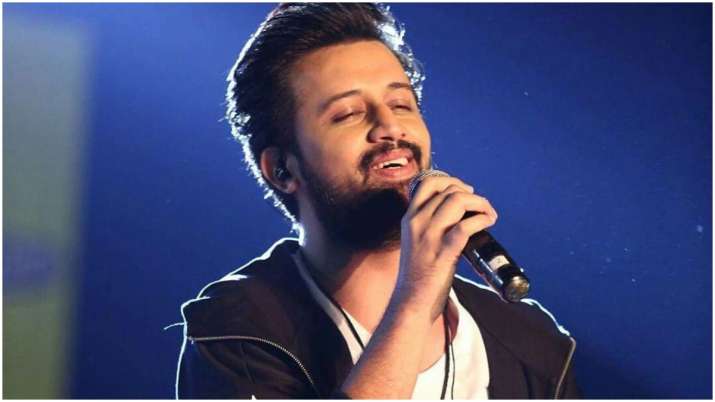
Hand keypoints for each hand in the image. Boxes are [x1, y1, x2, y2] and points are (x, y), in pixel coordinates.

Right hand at [393, 175, 497, 319]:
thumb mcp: (417, 242)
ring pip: (458, 201)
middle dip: (472, 194)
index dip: (452, 181)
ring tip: (490, 215)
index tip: (466, 191)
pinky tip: (488, 223)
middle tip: (484, 207)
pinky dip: (482, 220)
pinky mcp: (443, 251)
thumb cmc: (418, 275)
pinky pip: (466, 225)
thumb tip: (458, 216)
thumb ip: (429, 227)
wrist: (411, 302)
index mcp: (409, 218)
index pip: (428, 182)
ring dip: (481, 204)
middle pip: (448, 190)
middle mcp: (417, 222)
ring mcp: (429, 236)